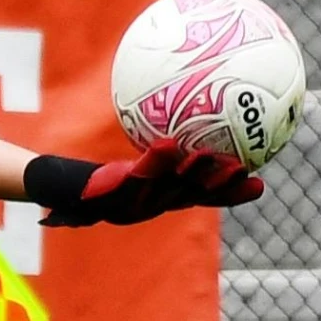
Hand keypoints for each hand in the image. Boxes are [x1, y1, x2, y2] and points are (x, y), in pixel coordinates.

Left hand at [29, 140, 264, 227]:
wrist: (61, 187)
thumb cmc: (104, 176)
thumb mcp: (139, 160)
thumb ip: (165, 149)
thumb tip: (192, 114)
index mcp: (164, 199)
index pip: (203, 199)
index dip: (231, 195)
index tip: (260, 184)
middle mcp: (152, 205)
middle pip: (190, 198)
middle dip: (217, 188)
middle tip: (244, 171)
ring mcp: (132, 203)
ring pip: (166, 190)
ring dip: (190, 176)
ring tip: (210, 157)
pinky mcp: (110, 194)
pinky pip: (136, 176)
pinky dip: (154, 162)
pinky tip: (168, 145)